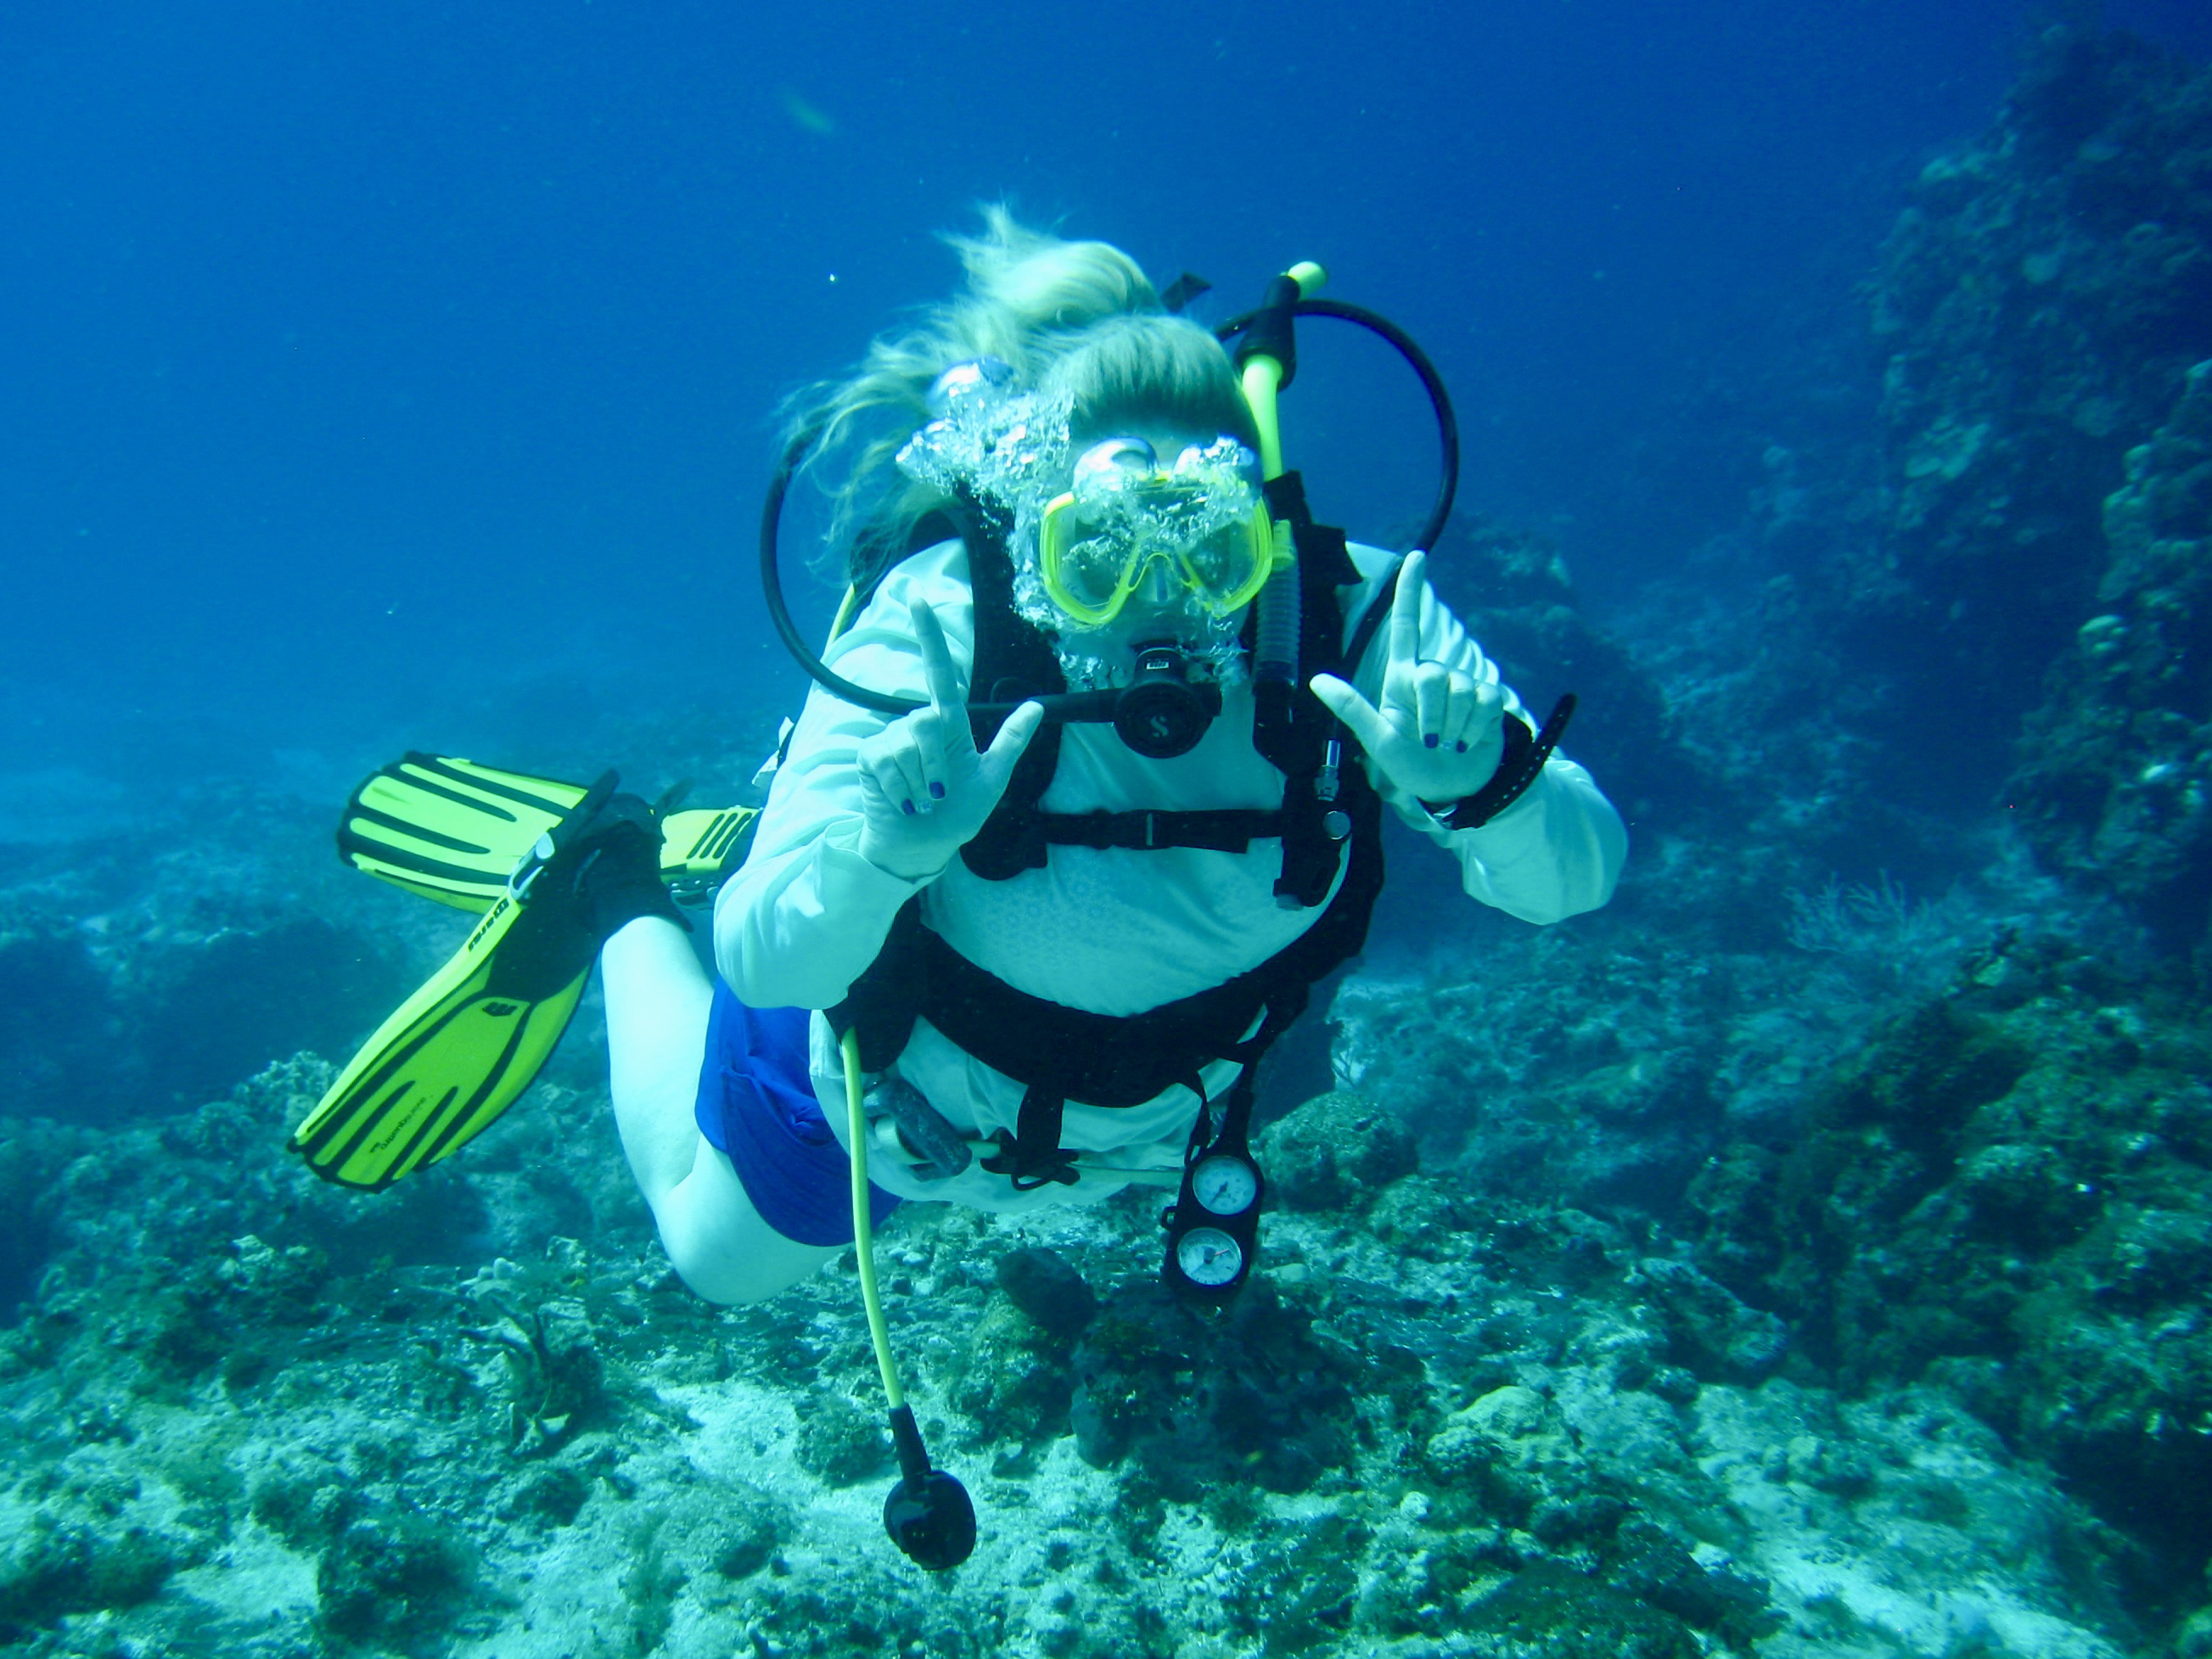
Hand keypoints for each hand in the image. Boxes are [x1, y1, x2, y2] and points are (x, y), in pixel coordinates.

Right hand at [856, 600, 1042, 878]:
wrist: (923, 845)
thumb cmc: (958, 813)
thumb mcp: (993, 777)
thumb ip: (1011, 741)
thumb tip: (1038, 704)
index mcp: (948, 724)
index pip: (939, 672)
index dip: (929, 635)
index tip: (917, 597)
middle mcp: (917, 726)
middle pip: (928, 720)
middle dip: (939, 765)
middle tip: (941, 795)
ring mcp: (890, 740)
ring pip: (909, 746)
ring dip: (922, 784)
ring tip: (923, 802)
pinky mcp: (870, 758)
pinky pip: (888, 764)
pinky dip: (903, 791)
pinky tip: (905, 804)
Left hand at [1309, 551, 1505, 808]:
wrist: (1455, 790)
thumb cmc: (1411, 769)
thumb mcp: (1378, 742)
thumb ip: (1352, 710)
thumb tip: (1315, 680)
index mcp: (1403, 679)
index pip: (1407, 625)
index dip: (1410, 591)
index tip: (1416, 556)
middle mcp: (1433, 676)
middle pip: (1433, 673)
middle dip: (1431, 713)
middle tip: (1430, 741)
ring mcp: (1463, 686)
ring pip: (1460, 688)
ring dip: (1454, 726)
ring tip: (1449, 745)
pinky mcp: (1489, 699)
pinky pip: (1485, 700)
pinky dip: (1476, 728)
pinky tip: (1470, 741)